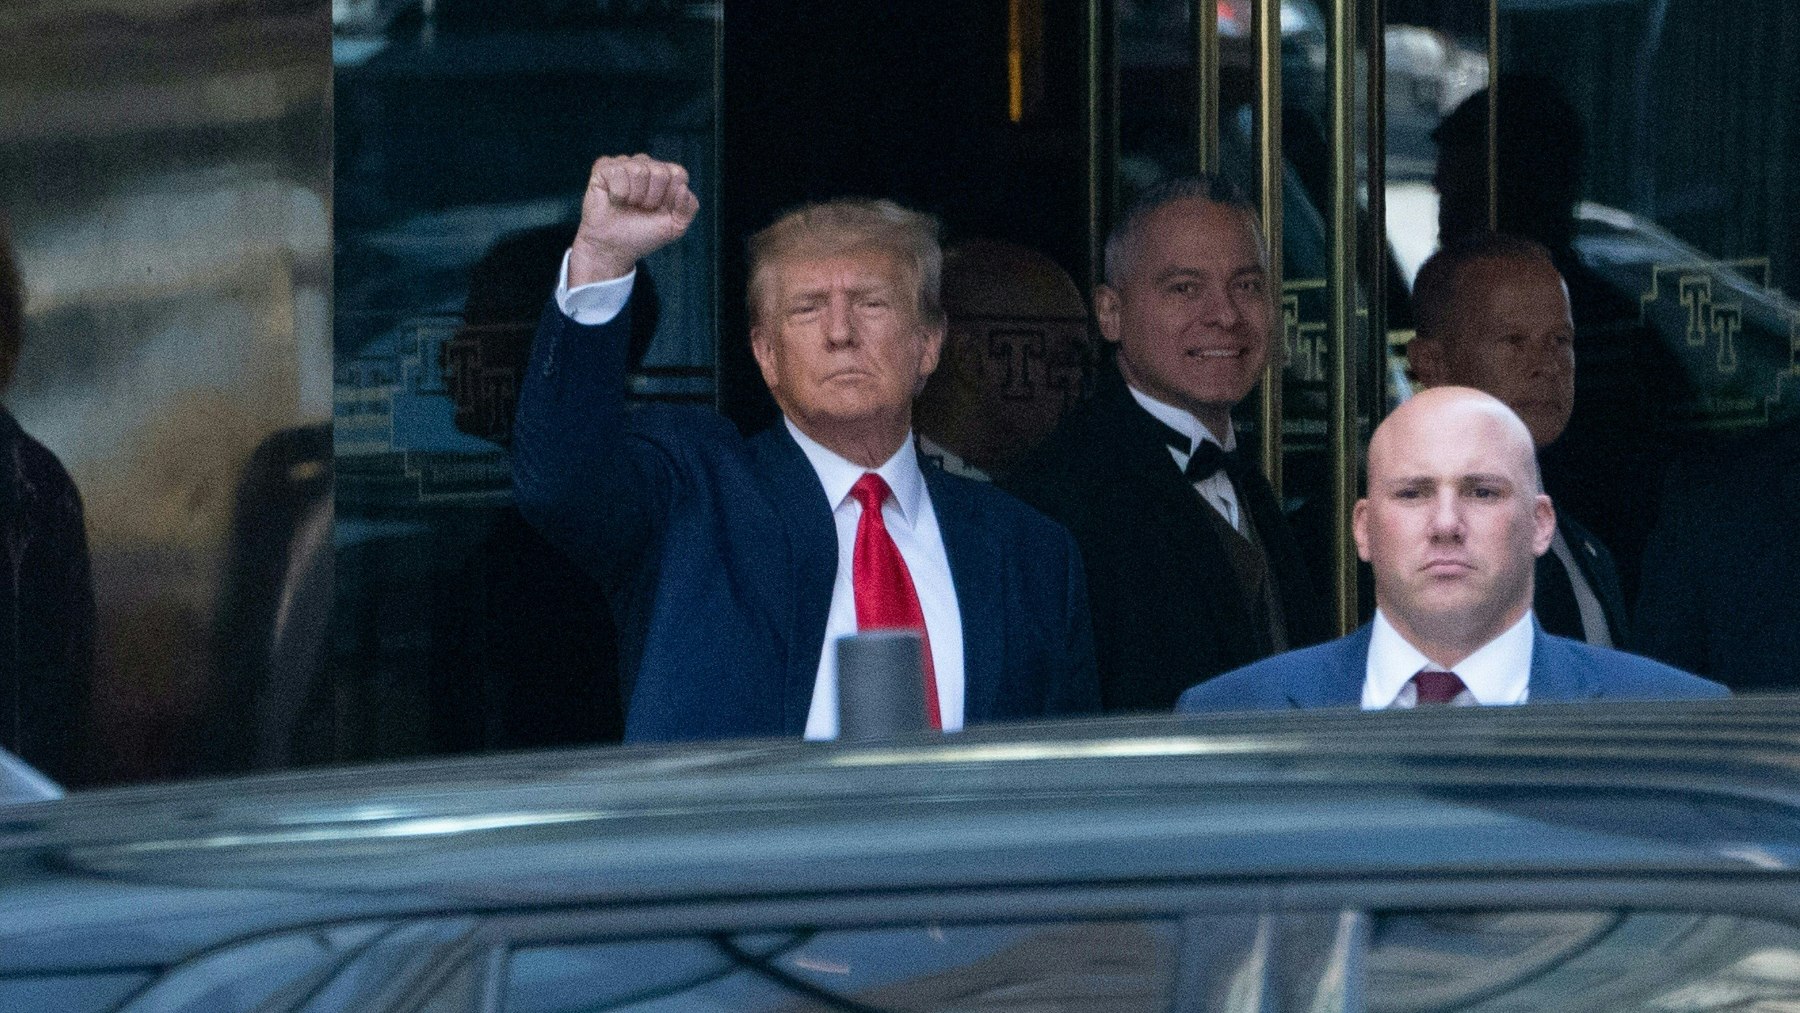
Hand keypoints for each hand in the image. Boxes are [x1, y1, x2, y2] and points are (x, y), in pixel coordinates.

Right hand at [569, 154, 699, 285]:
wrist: (613, 248)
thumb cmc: (643, 235)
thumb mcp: (675, 227)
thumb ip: (689, 208)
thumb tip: (683, 188)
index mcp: (666, 175)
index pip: (678, 173)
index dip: (670, 196)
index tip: (659, 210)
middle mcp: (646, 165)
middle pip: (660, 172)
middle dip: (652, 198)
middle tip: (641, 209)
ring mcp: (625, 164)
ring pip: (638, 170)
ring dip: (634, 197)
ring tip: (627, 205)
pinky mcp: (604, 168)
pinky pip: (617, 172)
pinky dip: (617, 193)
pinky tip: (614, 200)